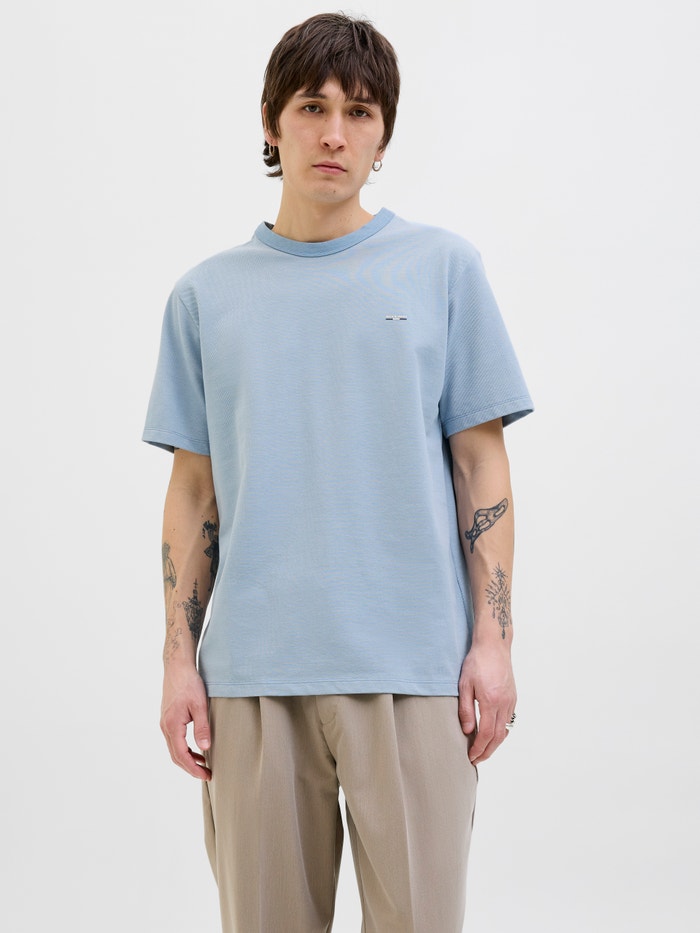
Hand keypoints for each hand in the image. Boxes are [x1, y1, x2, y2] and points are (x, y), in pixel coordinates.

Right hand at [160, 663, 211, 779]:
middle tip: (207, 774)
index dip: (193, 768)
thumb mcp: (200, 705)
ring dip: (187, 759)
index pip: (181, 755)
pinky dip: (184, 749)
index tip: (206, 775)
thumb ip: (202, 727)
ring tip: (204, 764)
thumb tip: (205, 749)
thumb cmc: (189, 683)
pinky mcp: (168, 718)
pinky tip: (197, 749)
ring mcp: (165, 723)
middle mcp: (165, 726)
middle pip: (175, 756)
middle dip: (190, 768)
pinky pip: (174, 740)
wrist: (177, 667)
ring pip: (174, 749)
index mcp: (172, 725)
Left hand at [458, 642, 516, 764]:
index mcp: (490, 701)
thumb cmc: (476, 662)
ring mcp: (510, 701)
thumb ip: (466, 709)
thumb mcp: (464, 685)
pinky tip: (492, 733)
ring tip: (483, 750)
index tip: (471, 757)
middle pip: (497, 737)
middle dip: (487, 751)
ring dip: (495, 743)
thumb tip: (467, 731)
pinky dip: (501, 731)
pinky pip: (508, 720)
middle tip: (477, 760)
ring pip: (505, 730)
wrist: (494, 645)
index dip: (478, 748)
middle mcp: (504, 704)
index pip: (485, 734)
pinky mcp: (513, 697)